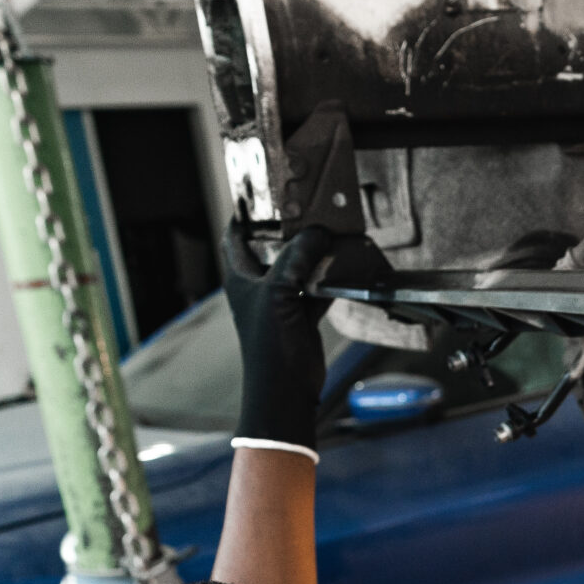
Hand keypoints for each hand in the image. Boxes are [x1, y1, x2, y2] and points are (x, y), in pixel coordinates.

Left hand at [225, 223, 334, 449]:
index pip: (236, 236)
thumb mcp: (279, 293)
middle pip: (273, 248)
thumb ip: (297, 258)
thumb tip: (317, 232)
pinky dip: (331, 280)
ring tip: (332, 232)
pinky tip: (347, 267)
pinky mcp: (302, 317)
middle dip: (290, 231)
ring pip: (300, 268)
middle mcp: (259, 286)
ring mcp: (282, 302)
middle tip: (309, 208)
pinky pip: (318, 290)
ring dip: (315, 255)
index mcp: (241, 277)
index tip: (260, 193)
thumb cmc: (270, 345)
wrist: (286, 390)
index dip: (244, 214)